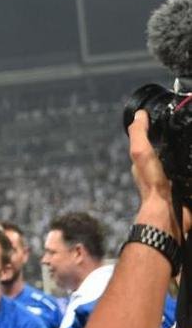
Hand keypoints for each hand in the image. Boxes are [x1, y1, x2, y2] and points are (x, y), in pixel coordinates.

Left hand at [129, 110, 191, 233]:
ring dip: (188, 157)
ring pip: (183, 164)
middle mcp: (158, 170)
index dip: (158, 130)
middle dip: (179, 143)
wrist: (169, 213)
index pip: (151, 141)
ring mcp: (174, 181)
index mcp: (145, 161)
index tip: (172, 119)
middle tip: (189, 132)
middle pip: (170, 152)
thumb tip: (139, 114)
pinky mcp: (187, 190)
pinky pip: (190, 177)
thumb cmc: (153, 183)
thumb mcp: (141, 153)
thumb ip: (139, 134)